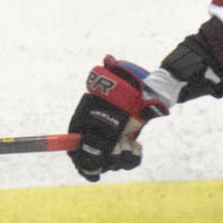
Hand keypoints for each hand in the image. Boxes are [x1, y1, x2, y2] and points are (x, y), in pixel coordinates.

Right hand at [68, 55, 170, 181]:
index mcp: (85, 122)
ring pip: (111, 164)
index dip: (80, 157)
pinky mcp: (123, 152)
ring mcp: (108, 147)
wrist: (148, 96)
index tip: (94, 159)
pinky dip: (133, 156)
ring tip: (130, 141)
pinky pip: (126, 163)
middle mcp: (93, 137)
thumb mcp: (119, 80)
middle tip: (120, 144)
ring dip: (122, 156)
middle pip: (91, 160)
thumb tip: (108, 59)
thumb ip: (112, 71)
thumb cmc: (129, 88)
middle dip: (106, 158)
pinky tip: (136, 144)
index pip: (74, 146)